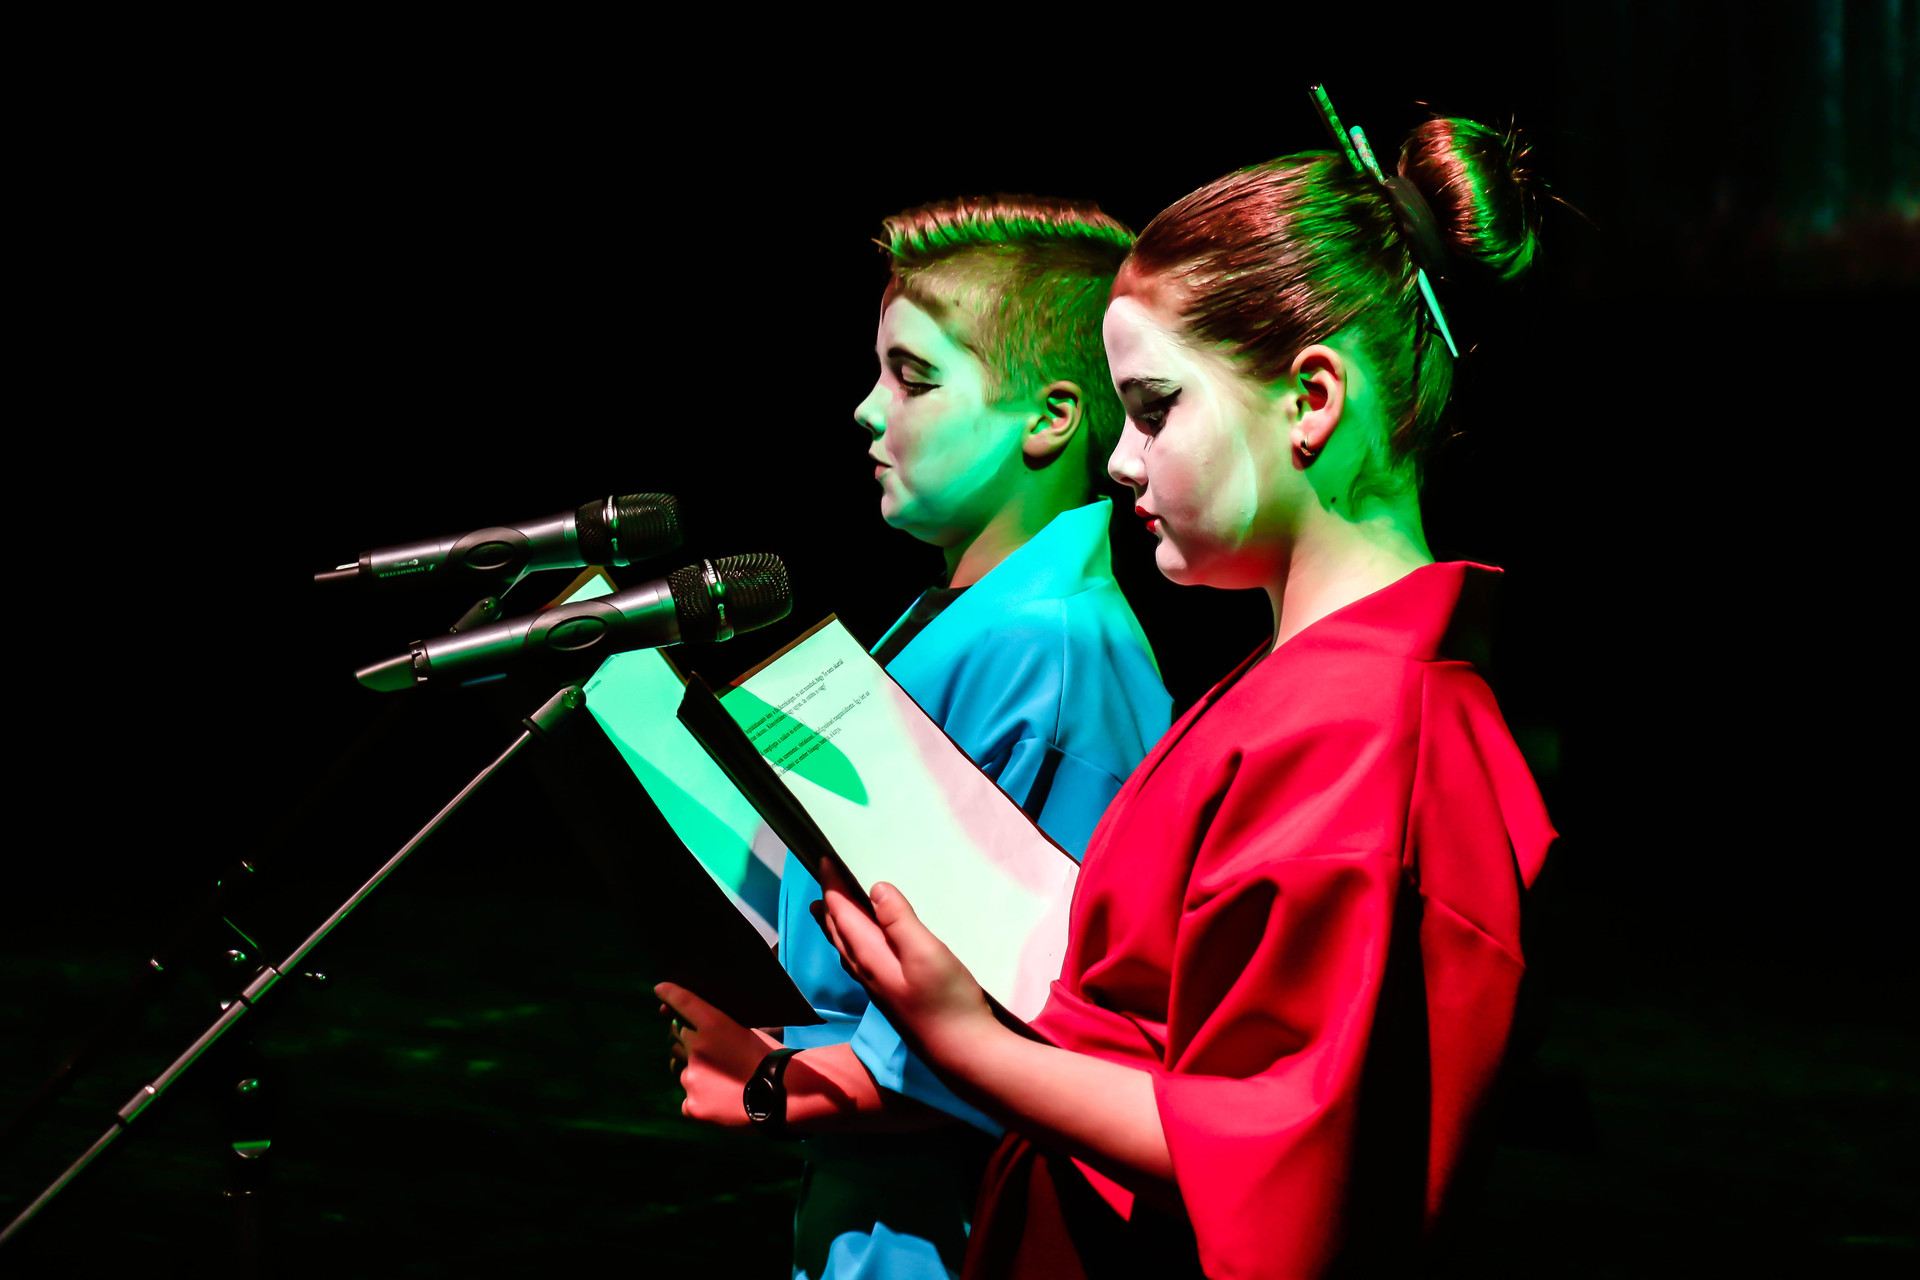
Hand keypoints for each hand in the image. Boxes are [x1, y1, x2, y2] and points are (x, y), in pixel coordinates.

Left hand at [656, 982, 782, 1127]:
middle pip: (679, 1040)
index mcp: (714, 1024)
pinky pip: (689, 1101)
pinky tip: (724, 1104)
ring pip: (685, 1073)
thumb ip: (722, 1034)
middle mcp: (697, 1048)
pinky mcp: (692, 1106)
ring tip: (726, 1085)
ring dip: (699, 1076)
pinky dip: (703, 1103)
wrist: (785, 1095)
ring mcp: (692, 1078)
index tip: (661, 989)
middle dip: (689, 1044)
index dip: (669, 993)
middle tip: (712, 1056)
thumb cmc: (773, 1062)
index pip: (683, 1002)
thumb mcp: (752, 1034)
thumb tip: (699, 1041)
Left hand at [813, 875, 996, 1065]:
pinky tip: (863, 945)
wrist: (962, 1051)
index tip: (824, 858)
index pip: (843, 914)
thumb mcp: (926, 952)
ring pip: (847, 947)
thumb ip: (899, 920)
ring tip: (827, 909)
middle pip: (839, 931)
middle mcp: (867, 971)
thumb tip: (875, 887)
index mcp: (871, 956)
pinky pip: (860, 959)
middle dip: (829, 903)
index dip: (833, 886)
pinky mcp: (891, 996)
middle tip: (822, 878)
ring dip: (836, 923)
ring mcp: (878, 986)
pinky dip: (852, 940)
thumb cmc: (947, 999)